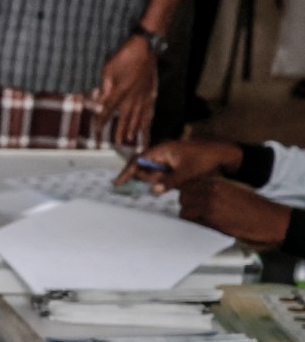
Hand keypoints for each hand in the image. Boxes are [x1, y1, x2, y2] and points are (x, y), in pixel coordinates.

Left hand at [94, 36, 156, 148]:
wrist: (145, 48)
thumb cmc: (124, 56)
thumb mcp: (108, 69)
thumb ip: (104, 86)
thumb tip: (98, 101)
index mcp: (120, 92)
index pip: (108, 110)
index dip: (102, 120)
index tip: (97, 129)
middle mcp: (132, 97)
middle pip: (125, 118)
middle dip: (120, 130)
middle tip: (118, 143)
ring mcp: (143, 95)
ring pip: (139, 116)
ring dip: (134, 128)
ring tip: (131, 139)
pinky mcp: (151, 91)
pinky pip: (150, 109)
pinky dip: (148, 118)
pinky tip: (147, 125)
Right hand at [117, 139, 242, 193]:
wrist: (223, 155)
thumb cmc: (205, 159)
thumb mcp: (187, 173)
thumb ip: (168, 182)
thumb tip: (152, 191)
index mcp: (161, 149)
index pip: (138, 161)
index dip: (126, 172)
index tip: (117, 184)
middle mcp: (161, 152)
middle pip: (145, 169)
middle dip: (150, 179)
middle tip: (165, 185)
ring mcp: (167, 159)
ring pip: (154, 174)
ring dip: (160, 181)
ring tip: (178, 181)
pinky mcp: (173, 165)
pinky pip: (163, 175)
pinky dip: (165, 181)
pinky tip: (174, 184)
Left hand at [177, 176, 291, 248]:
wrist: (267, 219)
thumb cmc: (252, 207)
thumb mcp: (232, 191)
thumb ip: (213, 191)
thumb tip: (194, 195)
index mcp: (216, 182)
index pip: (187, 184)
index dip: (186, 193)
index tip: (189, 200)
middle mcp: (211, 189)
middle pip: (183, 196)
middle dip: (186, 205)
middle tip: (194, 212)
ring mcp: (209, 202)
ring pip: (184, 208)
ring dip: (190, 215)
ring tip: (202, 220)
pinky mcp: (211, 216)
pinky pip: (192, 220)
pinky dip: (196, 224)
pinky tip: (207, 225)